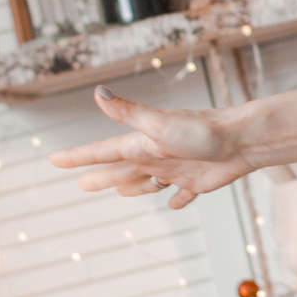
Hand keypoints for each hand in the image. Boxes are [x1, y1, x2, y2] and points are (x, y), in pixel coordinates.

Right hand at [48, 85, 296, 207]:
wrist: (242, 141)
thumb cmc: (202, 132)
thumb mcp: (158, 124)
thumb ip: (127, 112)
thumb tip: (97, 92)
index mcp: (141, 144)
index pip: (101, 152)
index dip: (77, 157)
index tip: (53, 160)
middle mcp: (156, 157)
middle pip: (120, 171)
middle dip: (100, 177)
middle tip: (81, 183)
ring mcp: (177, 170)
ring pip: (147, 183)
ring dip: (134, 188)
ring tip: (122, 191)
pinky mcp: (198, 181)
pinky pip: (183, 195)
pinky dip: (177, 201)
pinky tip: (176, 204)